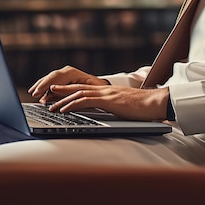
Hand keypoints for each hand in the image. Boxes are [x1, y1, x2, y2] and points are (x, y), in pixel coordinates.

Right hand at [28, 66, 109, 102]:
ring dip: (41, 86)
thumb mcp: (85, 92)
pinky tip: (39, 94)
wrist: (102, 87)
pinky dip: (45, 88)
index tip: (38, 92)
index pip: (55, 77)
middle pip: (51, 77)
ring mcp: (65, 75)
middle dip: (41, 85)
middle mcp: (67, 72)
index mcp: (72, 73)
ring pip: (50, 79)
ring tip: (33, 93)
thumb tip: (55, 96)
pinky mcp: (64, 80)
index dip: (46, 85)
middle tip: (33, 94)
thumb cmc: (96, 90)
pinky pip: (52, 83)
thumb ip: (69, 94)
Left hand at [47, 84, 169, 121]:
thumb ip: (116, 109)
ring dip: (62, 100)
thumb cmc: (145, 108)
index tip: (58, 94)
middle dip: (61, 92)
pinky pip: (86, 101)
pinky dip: (72, 105)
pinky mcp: (109, 101)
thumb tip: (111, 115)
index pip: (85, 89)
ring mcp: (106, 94)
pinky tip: (64, 111)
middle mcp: (105, 90)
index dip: (70, 91)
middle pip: (78, 88)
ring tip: (51, 106)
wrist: (157, 103)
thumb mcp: (125, 108)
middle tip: (47, 95)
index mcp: (108, 92)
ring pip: (78, 94)